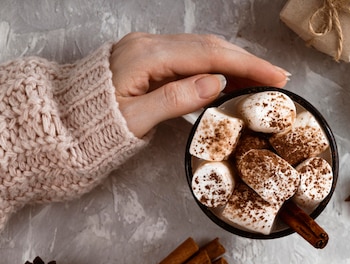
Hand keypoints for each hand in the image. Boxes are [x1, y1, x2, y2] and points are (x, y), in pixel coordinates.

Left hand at [109, 32, 289, 137]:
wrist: (62, 119)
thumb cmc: (95, 124)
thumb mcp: (135, 119)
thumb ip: (176, 99)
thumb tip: (217, 83)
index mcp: (147, 57)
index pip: (208, 55)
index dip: (246, 64)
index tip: (275, 76)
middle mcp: (150, 45)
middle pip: (210, 46)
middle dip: (248, 62)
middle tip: (279, 79)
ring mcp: (149, 48)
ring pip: (203, 49)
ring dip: (235, 63)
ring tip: (262, 82)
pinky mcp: (150, 56)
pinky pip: (191, 56)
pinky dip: (217, 66)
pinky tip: (231, 79)